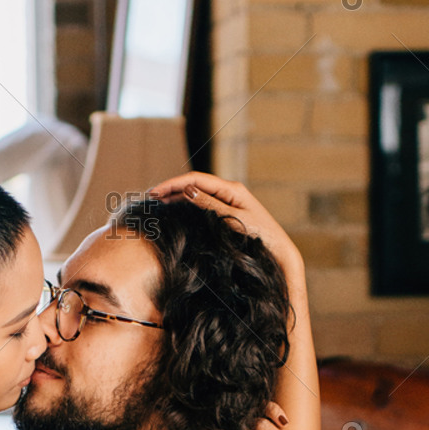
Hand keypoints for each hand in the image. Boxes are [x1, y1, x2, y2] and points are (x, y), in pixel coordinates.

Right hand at [147, 172, 304, 280]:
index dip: (173, 184)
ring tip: (158, 202)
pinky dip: (187, 204)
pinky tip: (175, 209)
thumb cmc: (260, 236)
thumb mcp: (233, 220)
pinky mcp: (227, 210)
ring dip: (177, 196)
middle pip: (194, 184)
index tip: (156, 192)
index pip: (196, 180)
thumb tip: (187, 191)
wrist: (277, 249)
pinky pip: (203, 203)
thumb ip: (210, 205)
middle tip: (151, 197)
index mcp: (232, 188)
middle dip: (172, 188)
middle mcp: (229, 190)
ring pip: (197, 193)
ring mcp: (228, 200)